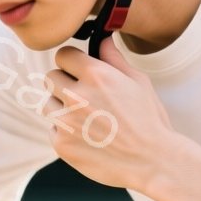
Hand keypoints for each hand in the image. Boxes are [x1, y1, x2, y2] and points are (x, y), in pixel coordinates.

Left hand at [43, 35, 179, 190]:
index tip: (78, 70)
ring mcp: (66, 122)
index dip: (72, 62)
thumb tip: (102, 39)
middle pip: (50, 77)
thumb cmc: (149, 120)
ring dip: (62, 108)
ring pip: (48, 104)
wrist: (152, 161)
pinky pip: (53, 130)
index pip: (63, 55)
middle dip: (64, 83)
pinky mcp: (62, 144)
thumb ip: (114, 58)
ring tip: (87, 119)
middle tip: (83, 96)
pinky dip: (66, 133)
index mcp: (96, 75)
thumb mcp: (138, 82)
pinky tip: (88, 137)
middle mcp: (77, 96)